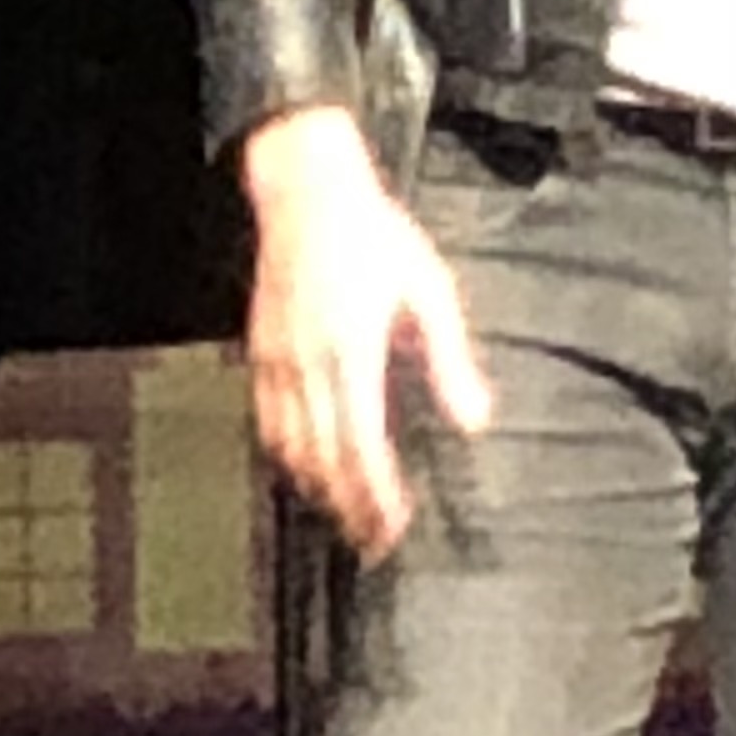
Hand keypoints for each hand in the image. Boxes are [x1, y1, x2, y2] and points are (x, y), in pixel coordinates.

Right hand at [238, 105, 493, 559]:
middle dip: (349, 506)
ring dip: (318, 487)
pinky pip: (267, 419)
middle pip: (324, 460)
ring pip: (290, 446)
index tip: (394, 528)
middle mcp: (307, 365)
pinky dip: (286, 454)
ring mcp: (277, 359)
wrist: (307, 193)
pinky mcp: (260, 349)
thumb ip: (451, 360)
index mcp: (352, 353)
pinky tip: (305, 467)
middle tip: (374, 542)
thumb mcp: (428, 291)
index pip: (362, 447)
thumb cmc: (377, 236)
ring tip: (344, 515)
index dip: (376, 496)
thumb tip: (476, 421)